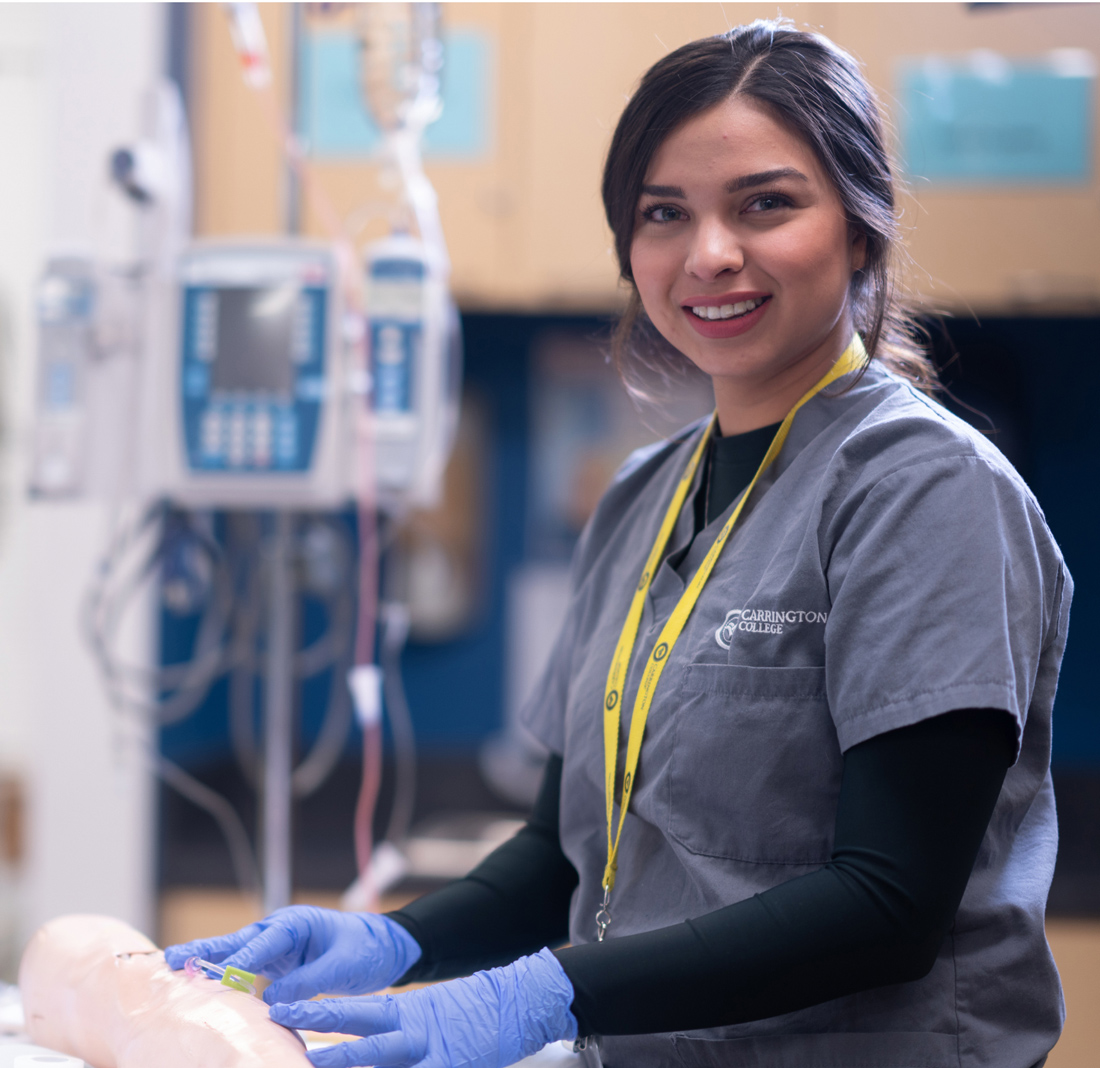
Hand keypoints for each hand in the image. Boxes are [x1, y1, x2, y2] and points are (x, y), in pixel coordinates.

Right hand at [163, 905, 421, 1003]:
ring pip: (236, 956)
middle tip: (169, 959)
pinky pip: (247, 972)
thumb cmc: (366, 950)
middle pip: (236, 942)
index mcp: (296, 923)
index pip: (260, 944)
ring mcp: (277, 948)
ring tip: (172, 972)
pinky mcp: (278, 964)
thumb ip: (306, 981)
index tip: (214, 982)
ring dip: (207, 965)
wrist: (385, 947)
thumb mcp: (341, 967)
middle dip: (203, 951)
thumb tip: (271, 1002)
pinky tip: (205, 992)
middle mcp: (280, 932)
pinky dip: (226, 980)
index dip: (235, 963)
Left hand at [269, 948, 577, 1067]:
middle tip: (283, 1027)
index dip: (315, 1011)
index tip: (281, 1010)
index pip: (351, 1010)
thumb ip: (389, 1028)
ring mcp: (427, 1051)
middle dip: (320, 1033)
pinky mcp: (448, 1067)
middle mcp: (408, 1029)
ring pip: (379, 1059)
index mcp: (401, 1011)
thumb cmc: (466, 1011)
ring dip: (346, 1061)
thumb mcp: (424, 1013)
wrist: (513, 1002)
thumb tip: (348, 1045)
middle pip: (357, 1030)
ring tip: (314, 1063)